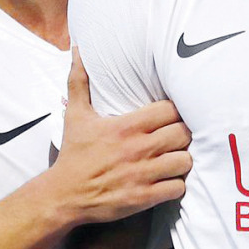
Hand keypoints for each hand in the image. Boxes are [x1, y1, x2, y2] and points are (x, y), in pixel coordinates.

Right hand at [52, 48, 191, 224]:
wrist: (63, 195)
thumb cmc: (74, 154)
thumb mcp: (75, 115)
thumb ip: (80, 81)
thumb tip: (78, 50)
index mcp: (126, 126)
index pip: (170, 109)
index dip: (176, 111)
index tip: (172, 115)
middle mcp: (138, 148)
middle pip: (183, 133)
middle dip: (184, 134)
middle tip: (177, 136)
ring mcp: (142, 174)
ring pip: (185, 161)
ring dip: (184, 159)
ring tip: (176, 157)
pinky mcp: (144, 197)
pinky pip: (177, 188)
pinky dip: (177, 185)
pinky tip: (169, 180)